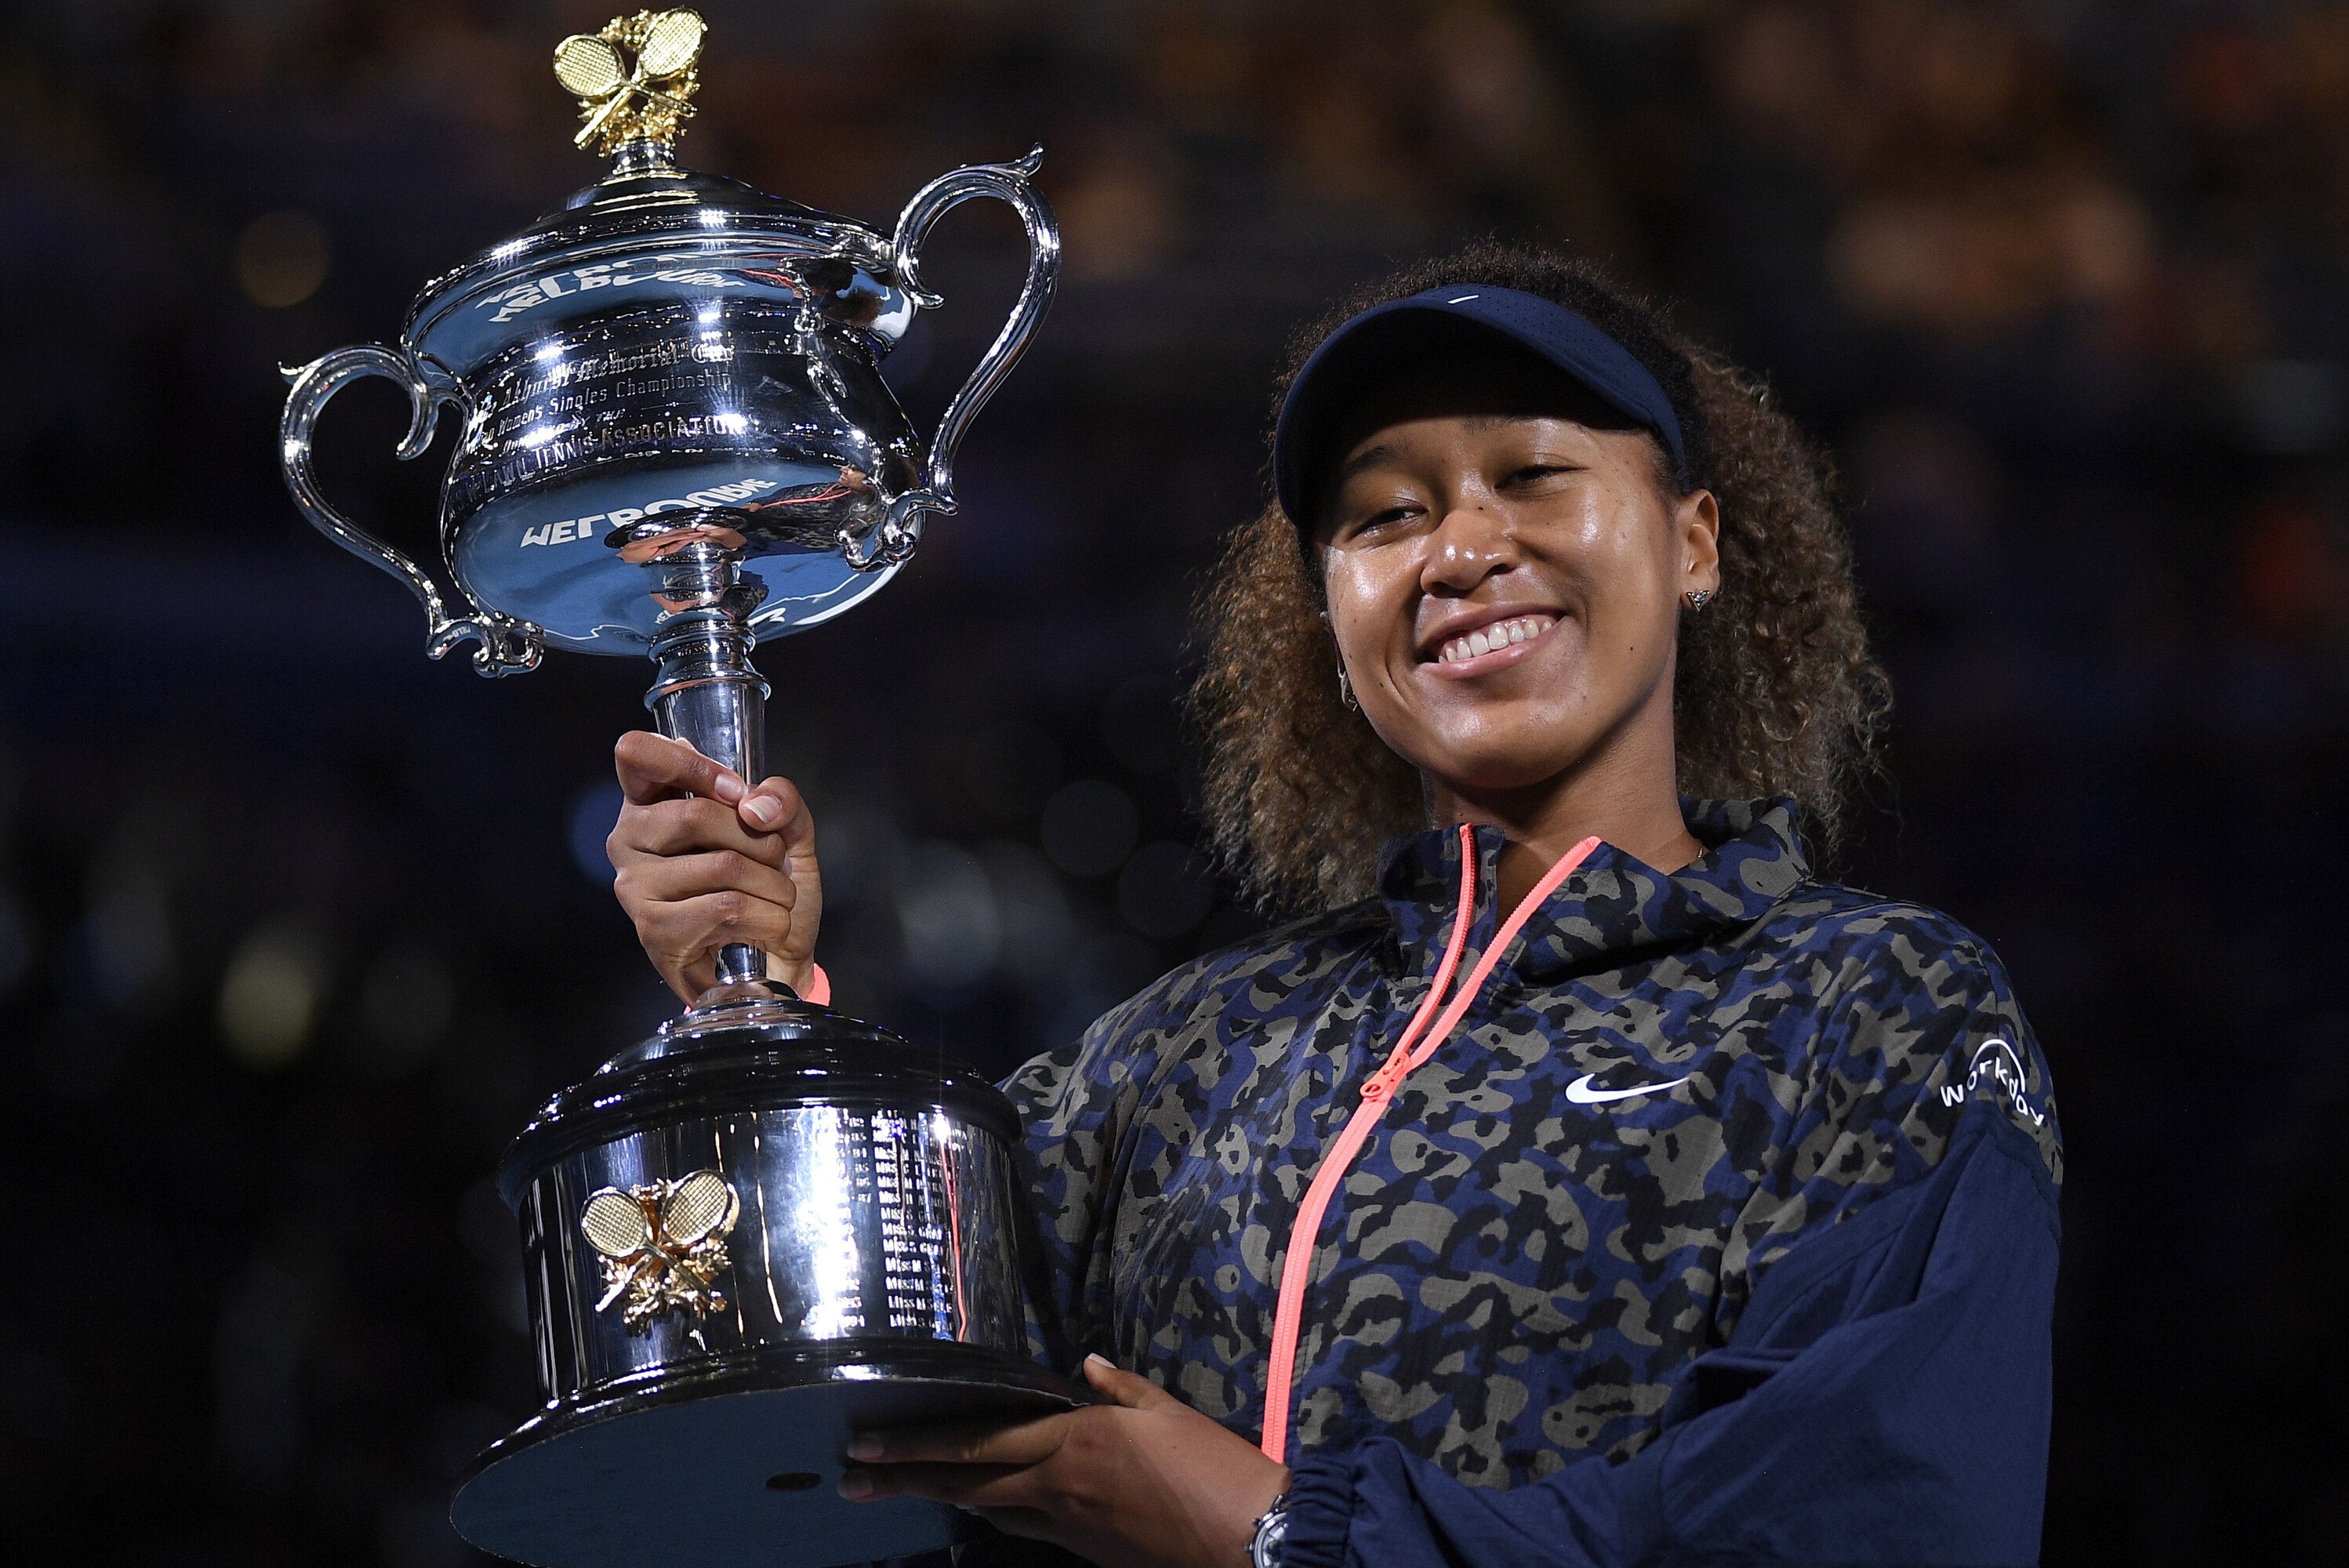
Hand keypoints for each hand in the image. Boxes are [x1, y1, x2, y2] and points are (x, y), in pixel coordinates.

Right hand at [607, 731, 821, 1002]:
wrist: (779, 956)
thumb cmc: (770, 886)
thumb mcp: (789, 832)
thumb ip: (781, 801)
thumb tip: (755, 807)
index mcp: (651, 801)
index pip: (637, 754)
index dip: (694, 766)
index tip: (737, 793)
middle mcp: (629, 840)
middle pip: (696, 814)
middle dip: (759, 840)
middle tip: (773, 861)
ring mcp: (634, 888)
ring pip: (721, 866)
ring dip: (773, 884)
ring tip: (775, 897)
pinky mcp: (653, 932)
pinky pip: (726, 909)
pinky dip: (767, 917)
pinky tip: (764, 927)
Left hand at [839, 1354, 1288, 1567]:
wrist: (1247, 1541)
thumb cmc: (1214, 1468)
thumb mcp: (1169, 1413)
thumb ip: (1121, 1390)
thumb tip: (1086, 1366)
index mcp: (1075, 1441)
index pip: (979, 1440)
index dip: (918, 1445)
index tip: (868, 1444)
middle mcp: (1058, 1485)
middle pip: (966, 1481)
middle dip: (905, 1478)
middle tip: (853, 1478)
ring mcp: (1068, 1526)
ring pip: (991, 1508)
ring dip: (945, 1496)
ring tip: (902, 1487)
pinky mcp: (1086, 1552)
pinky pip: (1026, 1526)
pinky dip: (995, 1511)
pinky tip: (982, 1505)